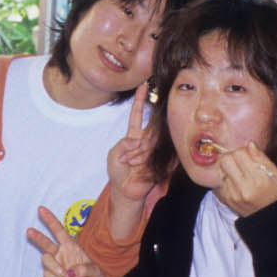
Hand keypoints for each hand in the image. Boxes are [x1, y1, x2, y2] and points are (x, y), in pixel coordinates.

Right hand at [27, 205, 110, 276]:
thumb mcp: (95, 273)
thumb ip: (83, 269)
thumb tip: (68, 272)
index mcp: (72, 248)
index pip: (59, 232)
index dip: (50, 220)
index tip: (41, 210)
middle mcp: (61, 255)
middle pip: (45, 243)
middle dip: (37, 237)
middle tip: (29, 231)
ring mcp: (55, 267)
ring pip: (46, 260)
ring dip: (55, 268)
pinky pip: (47, 276)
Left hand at [107, 83, 157, 205]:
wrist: (126, 190)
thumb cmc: (118, 172)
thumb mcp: (114, 155)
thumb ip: (123, 144)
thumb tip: (137, 141)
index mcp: (133, 135)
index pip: (138, 114)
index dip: (139, 100)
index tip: (142, 85)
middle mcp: (146, 139)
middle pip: (148, 129)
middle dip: (140, 142)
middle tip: (131, 154)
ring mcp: (154, 149)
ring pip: (151, 143)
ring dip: (139, 155)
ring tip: (131, 164)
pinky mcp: (162, 160)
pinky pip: (155, 156)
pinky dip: (144, 162)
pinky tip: (138, 168)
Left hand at [213, 141, 276, 216]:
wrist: (270, 215)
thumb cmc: (274, 191)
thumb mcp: (274, 173)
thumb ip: (260, 157)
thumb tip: (248, 143)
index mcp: (257, 179)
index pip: (238, 154)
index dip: (242, 151)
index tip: (247, 155)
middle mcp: (243, 188)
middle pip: (225, 160)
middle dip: (231, 156)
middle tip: (240, 161)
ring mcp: (233, 195)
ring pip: (221, 169)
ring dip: (229, 167)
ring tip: (241, 173)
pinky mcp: (227, 199)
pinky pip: (222, 180)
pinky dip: (228, 178)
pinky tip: (238, 183)